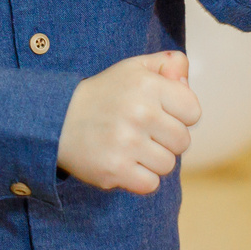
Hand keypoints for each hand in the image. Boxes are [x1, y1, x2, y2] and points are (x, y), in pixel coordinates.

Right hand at [57, 51, 200, 193]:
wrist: (57, 121)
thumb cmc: (105, 95)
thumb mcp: (134, 69)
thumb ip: (168, 65)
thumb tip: (185, 80)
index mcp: (148, 85)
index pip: (193, 111)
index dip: (179, 115)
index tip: (160, 113)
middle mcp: (140, 112)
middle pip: (183, 142)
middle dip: (166, 140)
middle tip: (142, 132)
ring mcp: (127, 143)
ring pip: (168, 165)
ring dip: (153, 161)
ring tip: (131, 147)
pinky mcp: (114, 169)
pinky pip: (150, 185)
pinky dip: (140, 179)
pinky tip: (124, 163)